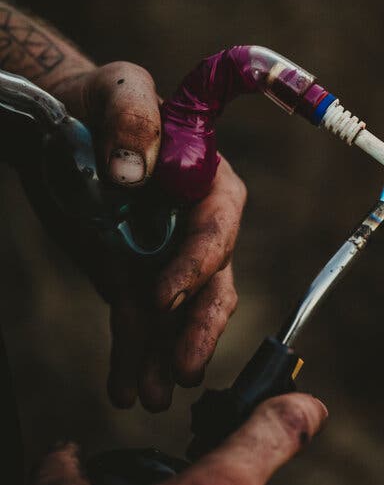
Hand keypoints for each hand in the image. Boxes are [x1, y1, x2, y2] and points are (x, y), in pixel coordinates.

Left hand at [42, 61, 246, 410]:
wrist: (67, 120)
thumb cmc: (105, 97)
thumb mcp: (121, 88)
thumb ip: (134, 116)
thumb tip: (132, 177)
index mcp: (208, 184)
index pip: (215, 231)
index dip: (196, 266)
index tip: (166, 297)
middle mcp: (196, 228)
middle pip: (211, 286)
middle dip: (198, 331)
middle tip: (184, 371)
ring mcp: (166, 259)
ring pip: (176, 318)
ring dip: (166, 358)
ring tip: (153, 396)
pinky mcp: (133, 277)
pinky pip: (138, 322)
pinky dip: (133, 356)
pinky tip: (126, 388)